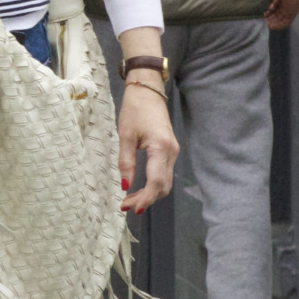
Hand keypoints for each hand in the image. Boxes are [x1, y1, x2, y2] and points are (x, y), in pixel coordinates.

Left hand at [118, 82, 177, 214]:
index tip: (129, 207)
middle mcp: (172, 152)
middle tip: (125, 205)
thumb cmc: (135, 109)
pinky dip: (154, 185)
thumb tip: (125, 186)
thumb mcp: (125, 135)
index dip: (144, 198)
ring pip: (165, 182)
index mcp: (161, 147)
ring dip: (150, 194)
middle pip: (163, 186)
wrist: (148, 91)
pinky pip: (164, 174)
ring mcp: (173, 151)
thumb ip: (126, 162)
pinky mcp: (170, 150)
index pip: (156, 182)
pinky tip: (140, 188)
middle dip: (146, 199)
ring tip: (130, 199)